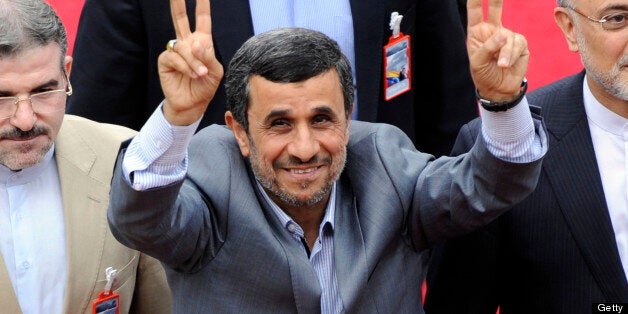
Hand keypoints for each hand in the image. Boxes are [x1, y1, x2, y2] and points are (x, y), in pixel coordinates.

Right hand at [158, 0, 223, 124]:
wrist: (193, 104)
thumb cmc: (205, 86)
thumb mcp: (215, 71)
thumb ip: (208, 56)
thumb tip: (195, 43)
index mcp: (201, 42)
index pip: (202, 19)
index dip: (202, 5)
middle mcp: (186, 43)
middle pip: (180, 18)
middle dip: (178, 4)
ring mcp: (174, 51)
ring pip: (184, 47)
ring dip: (194, 61)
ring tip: (201, 74)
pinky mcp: (165, 60)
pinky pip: (175, 58)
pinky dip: (186, 67)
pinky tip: (191, 74)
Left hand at [467, 0, 528, 101]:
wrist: (499, 88)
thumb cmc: (484, 74)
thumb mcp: (478, 62)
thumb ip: (488, 47)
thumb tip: (503, 34)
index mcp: (477, 32)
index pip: (474, 11)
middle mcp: (492, 30)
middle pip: (495, 8)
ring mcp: (507, 36)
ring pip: (508, 36)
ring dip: (505, 53)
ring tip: (501, 65)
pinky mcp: (520, 43)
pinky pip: (518, 44)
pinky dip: (512, 55)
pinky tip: (507, 64)